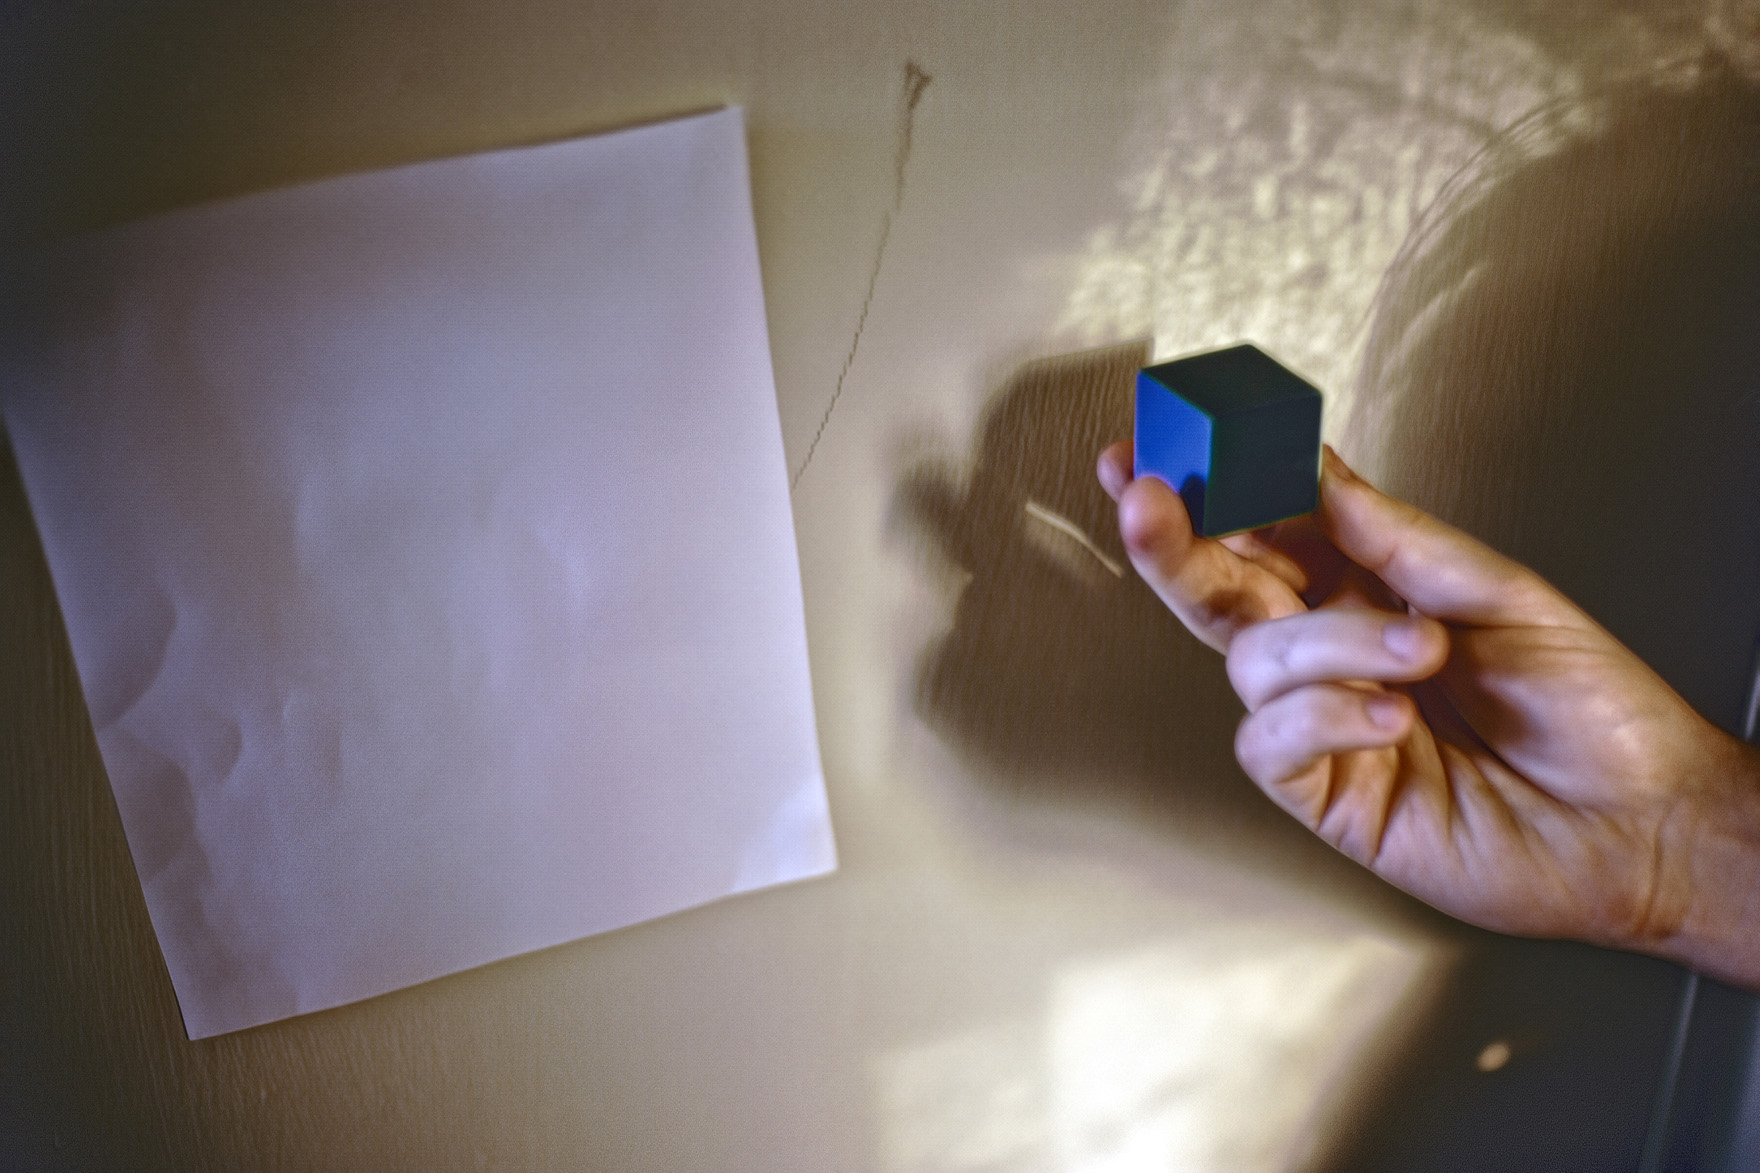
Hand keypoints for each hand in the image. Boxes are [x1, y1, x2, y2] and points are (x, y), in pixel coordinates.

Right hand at [1098, 442, 1759, 986]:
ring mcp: (1324, 724)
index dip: (1214, 486)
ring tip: (1420, 649)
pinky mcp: (1326, 793)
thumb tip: (1322, 474)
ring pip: (1252, 662)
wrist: (1642, 823)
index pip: (1268, 528)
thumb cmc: (1594, 714)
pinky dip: (1323, 716)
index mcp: (1371, 593)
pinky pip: (1270, 741)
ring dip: (1331, 645)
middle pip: (1219, 591)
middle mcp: (1336, 656)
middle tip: (1149, 498)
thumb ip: (1398, 538)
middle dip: (1176, 541)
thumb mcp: (1504, 592)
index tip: (1172, 441)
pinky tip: (1387, 716)